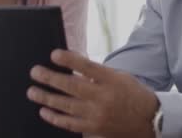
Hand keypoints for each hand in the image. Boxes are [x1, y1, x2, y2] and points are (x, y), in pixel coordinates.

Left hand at [27, 50, 158, 137]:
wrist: (149, 120)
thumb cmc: (132, 93)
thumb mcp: (119, 77)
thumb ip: (97, 72)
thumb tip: (73, 65)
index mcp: (111, 80)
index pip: (86, 67)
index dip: (69, 60)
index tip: (54, 54)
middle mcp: (103, 97)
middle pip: (72, 86)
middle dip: (50, 78)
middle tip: (35, 72)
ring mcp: (97, 114)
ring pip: (67, 106)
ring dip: (47, 98)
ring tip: (32, 92)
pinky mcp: (94, 128)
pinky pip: (70, 123)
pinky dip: (55, 118)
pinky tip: (44, 111)